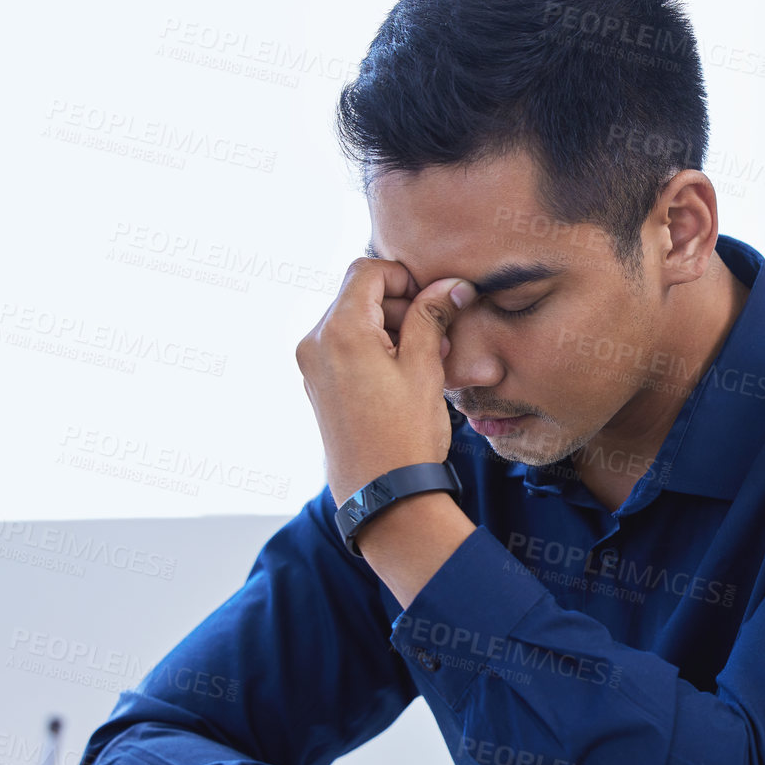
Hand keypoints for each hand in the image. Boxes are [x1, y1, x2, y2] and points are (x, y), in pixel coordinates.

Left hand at [294, 258, 476, 507]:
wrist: (382, 493)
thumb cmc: (405, 434)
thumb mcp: (424, 367)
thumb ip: (432, 317)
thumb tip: (451, 285)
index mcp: (340, 331)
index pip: (367, 271)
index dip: (404, 277)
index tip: (433, 299)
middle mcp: (316, 342)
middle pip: (359, 296)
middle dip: (401, 307)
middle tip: (438, 334)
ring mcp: (312, 366)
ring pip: (354, 321)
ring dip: (391, 329)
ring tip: (428, 358)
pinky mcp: (317, 385)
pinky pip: (345, 348)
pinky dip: (374, 348)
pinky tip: (405, 374)